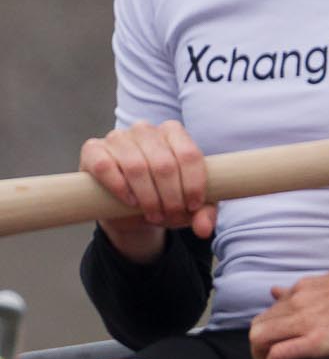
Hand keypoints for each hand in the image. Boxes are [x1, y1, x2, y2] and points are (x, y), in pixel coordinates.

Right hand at [79, 120, 214, 262]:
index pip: (188, 155)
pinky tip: (131, 202)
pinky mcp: (93, 150)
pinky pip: (106, 166)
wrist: (128, 208)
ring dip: (148, 197)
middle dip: (171, 196)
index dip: (193, 184)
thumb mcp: (189, 205)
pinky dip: (120, 187)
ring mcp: (117, 137)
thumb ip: (204, 213)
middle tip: (171, 215)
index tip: (193, 206)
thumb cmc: (164, 197)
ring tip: (154, 214)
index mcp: (173, 132)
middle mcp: (145, 129)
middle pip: (164, 164)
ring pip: (137, 166)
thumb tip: (204, 229)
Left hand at [250, 268, 328, 358]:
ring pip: (260, 339)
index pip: (269, 311)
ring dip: (262, 356)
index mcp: (304, 288)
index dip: (270, 330)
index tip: (279, 343)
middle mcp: (299, 301)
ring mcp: (306, 321)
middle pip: (258, 326)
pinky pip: (279, 354)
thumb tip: (277, 291)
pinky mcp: (318, 341)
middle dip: (260, 346)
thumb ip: (306, 289)